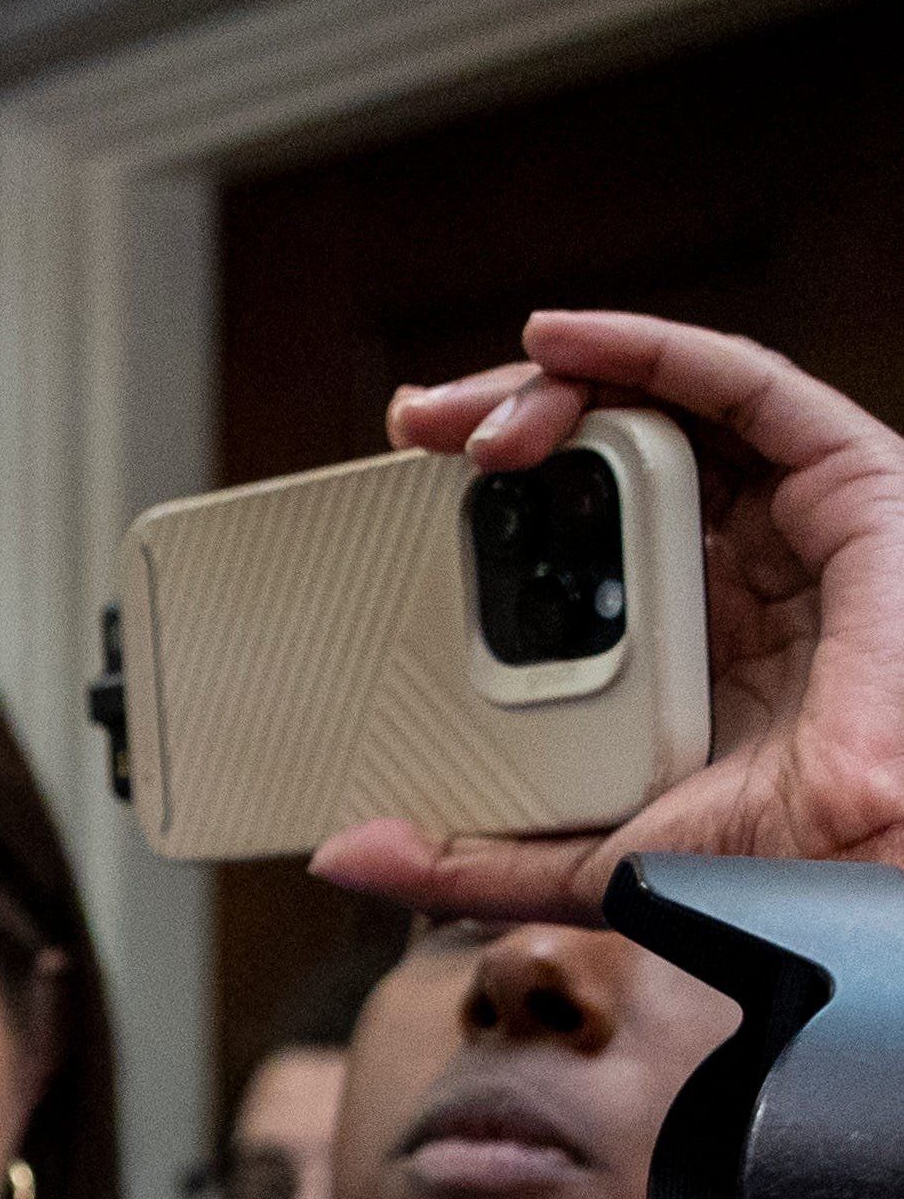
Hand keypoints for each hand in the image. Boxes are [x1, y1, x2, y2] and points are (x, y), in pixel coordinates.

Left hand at [315, 311, 903, 923]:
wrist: (859, 853)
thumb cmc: (764, 857)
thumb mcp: (584, 860)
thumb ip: (468, 860)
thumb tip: (346, 854)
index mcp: (677, 632)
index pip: (575, 529)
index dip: (491, 496)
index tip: (404, 485)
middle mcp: (730, 562)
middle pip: (607, 452)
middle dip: (503, 420)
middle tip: (418, 428)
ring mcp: (784, 518)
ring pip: (663, 405)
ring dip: (558, 380)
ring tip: (470, 411)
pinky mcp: (845, 481)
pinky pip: (742, 385)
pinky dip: (650, 347)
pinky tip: (565, 338)